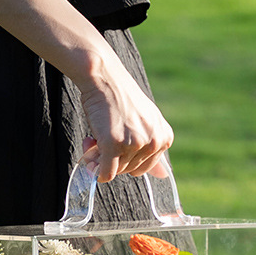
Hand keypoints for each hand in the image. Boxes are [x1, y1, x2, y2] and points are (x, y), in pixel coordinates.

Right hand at [78, 58, 173, 182]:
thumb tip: (164, 177)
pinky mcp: (115, 145)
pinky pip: (105, 173)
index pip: (144, 168)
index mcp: (164, 139)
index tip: (119, 140)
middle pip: (129, 171)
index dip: (126, 158)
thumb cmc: (121, 99)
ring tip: (97, 134)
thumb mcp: (146, 123)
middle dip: (113, 158)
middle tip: (104, 136)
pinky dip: (95, 168)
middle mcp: (154, 143)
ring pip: (115, 172)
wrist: (104, 78)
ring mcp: (135, 145)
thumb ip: (154, 150)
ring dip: (99, 158)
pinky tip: (91, 149)